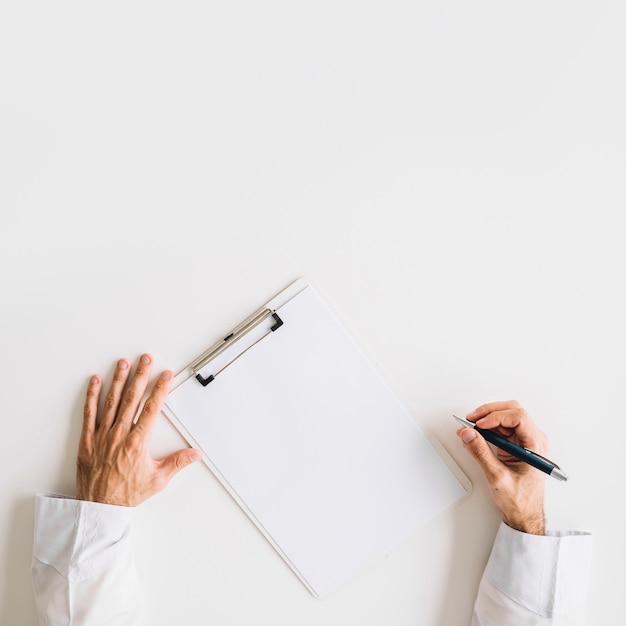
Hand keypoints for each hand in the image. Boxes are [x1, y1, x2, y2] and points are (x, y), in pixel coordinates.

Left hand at [76, 354, 201, 505]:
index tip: (166, 375)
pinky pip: (89, 413)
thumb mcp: (158, 480)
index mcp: (138, 443)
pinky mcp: (88, 440)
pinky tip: (95, 381)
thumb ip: (178, 463)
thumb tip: (195, 454)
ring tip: (123, 364)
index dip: (160, 389)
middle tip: (145, 359)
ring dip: (119, 380)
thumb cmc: (126, 495)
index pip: (152, 408)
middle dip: (140, 376)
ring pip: (112, 401)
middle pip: (132, 398)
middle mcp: (119, 435)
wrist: (98, 508)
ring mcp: (102, 436)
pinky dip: (92, 396)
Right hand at [456, 400, 546, 534]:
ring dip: (486, 418)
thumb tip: (468, 434)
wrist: (524, 513)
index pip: (518, 417)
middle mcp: (533, 440)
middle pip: (512, 411)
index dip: (496, 416)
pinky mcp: (516, 444)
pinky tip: (475, 433)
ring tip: (469, 427)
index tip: (479, 424)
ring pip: (505, 417)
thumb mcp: (496, 476)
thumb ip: (480, 453)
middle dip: (489, 412)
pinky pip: (501, 428)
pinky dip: (486, 427)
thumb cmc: (519, 499)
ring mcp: (525, 441)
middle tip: (471, 419)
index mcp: (535, 446)